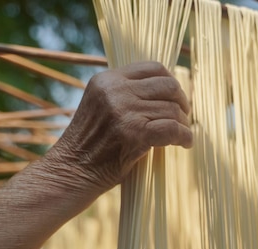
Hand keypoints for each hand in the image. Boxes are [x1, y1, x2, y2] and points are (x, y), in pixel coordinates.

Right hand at [43, 61, 192, 196]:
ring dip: (183, 124)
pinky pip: (173, 129)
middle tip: (183, 117)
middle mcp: (115, 91)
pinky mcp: (134, 134)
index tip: (176, 97)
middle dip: (182, 102)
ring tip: (182, 135)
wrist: (71, 171)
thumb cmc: (90, 144)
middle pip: (168, 85)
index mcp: (107, 80)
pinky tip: (185, 144)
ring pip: (172, 109)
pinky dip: (185, 137)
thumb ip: (125, 94)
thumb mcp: (101, 106)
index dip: (171, 82)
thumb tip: (167, 90)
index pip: (153, 67)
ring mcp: (124, 111)